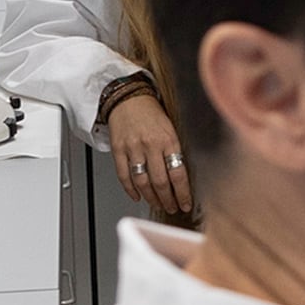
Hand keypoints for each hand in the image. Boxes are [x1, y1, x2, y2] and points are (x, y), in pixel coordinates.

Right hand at [106, 86, 193, 218]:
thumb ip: (176, 151)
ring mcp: (133, 148)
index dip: (182, 193)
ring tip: (157, 204)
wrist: (128, 97)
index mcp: (168, 139)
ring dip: (151, 198)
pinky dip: (130, 189)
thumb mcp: (172, 128)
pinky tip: (137, 196)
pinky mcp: (118, 149)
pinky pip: (124, 175)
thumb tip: (183, 177)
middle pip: (160, 181)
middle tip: (172, 207)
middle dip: (168, 200)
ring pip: (142, 182)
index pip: (178, 173)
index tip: (186, 204)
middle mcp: (151, 145)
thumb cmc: (152, 113)